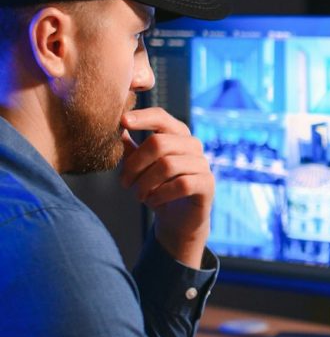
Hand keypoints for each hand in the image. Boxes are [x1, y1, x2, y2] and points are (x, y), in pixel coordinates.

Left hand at [120, 108, 212, 268]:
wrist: (177, 219)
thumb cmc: (158, 188)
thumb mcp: (140, 167)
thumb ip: (130, 148)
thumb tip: (115, 127)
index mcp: (176, 134)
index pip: (160, 117)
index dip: (142, 117)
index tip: (122, 121)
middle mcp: (192, 145)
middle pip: (159, 143)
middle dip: (135, 164)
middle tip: (124, 182)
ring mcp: (202, 164)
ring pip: (168, 165)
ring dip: (146, 183)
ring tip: (138, 195)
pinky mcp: (207, 184)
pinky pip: (181, 184)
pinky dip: (161, 194)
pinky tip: (153, 201)